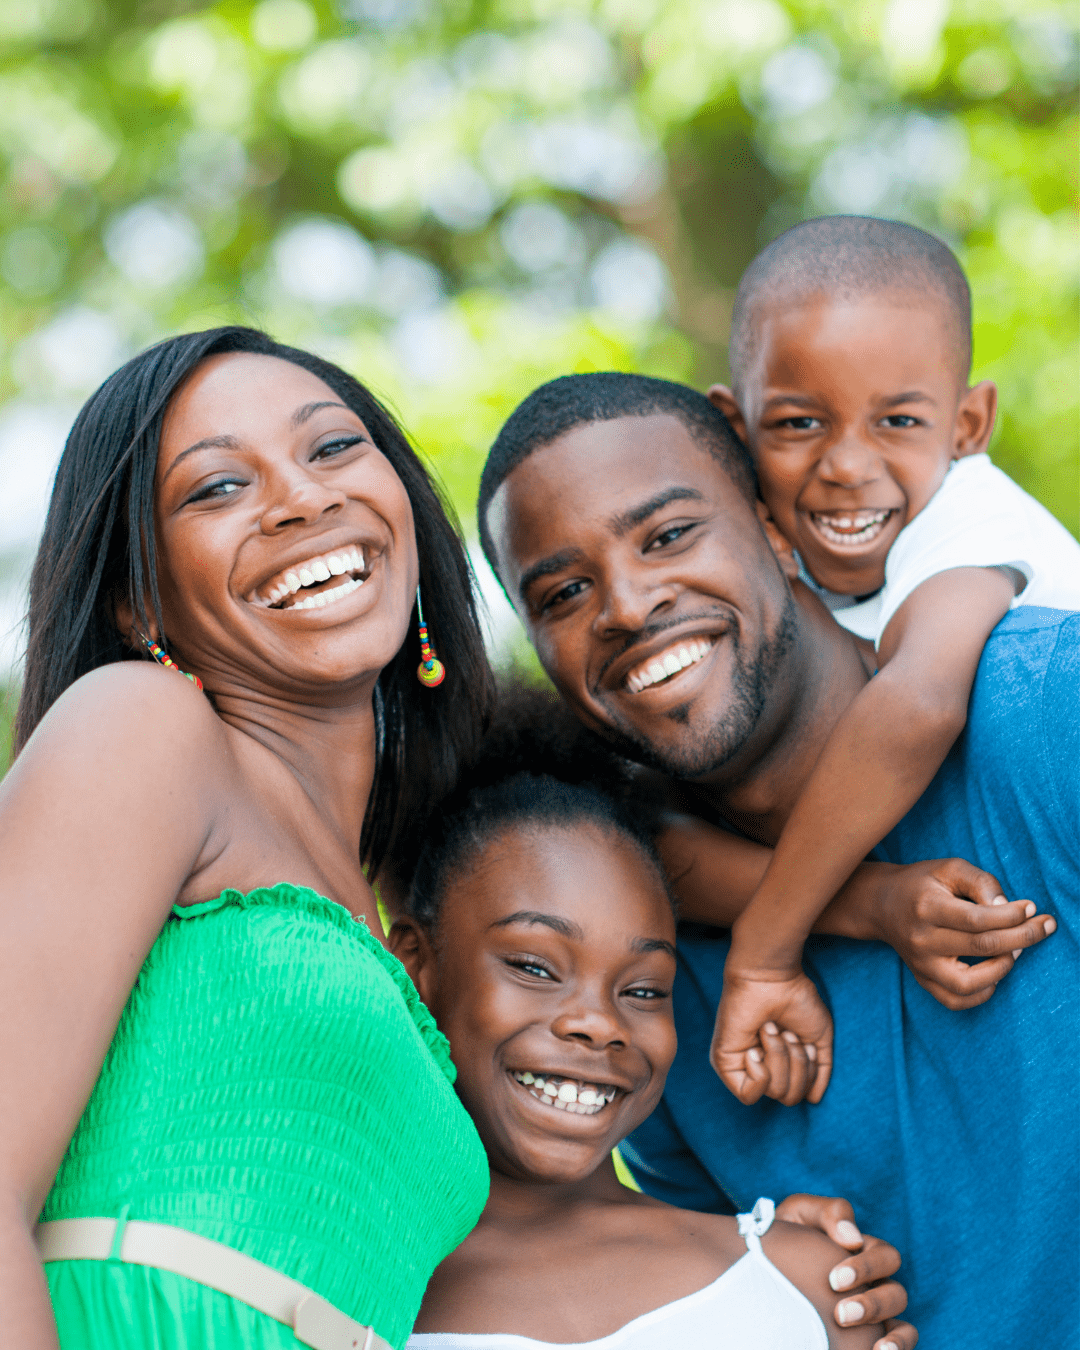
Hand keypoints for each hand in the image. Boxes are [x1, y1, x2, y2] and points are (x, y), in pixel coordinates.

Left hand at [710, 967, 832, 1104]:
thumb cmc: (796, 1000)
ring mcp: (742, 1066)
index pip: (798, 1094)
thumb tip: (812, 1100)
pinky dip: (761, 1074)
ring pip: (773, 1092)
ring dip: (780, 1058)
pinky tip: (756, 1050)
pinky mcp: (725, 1062)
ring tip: (771, 1030)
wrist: (773, 979)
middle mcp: (760, 1067)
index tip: (806, 1043)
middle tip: (787, 1034)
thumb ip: (819, 1071)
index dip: (808, 1074)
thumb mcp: (817, 1039)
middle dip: (796, 1065)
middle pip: (788, 1097)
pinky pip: (748, 1095)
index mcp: (780, 1063)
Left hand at [775, 1193, 916, 1349]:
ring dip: (890, 1334)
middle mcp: (875, 1281)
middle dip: (872, 1304)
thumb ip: (826, 1213)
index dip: (865, 1267)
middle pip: (896, 1291)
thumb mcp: (798, 1215)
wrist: (763, 1267)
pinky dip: (898, 1346)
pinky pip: (902, 1339)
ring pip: (902, 1321)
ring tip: (874, 1346)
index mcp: (862, 1251)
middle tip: (842, 1315)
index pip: (882, 1255)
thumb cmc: (784, 1238)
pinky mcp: (873, 1333)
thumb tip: (852, 1236)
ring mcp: (877, 1310)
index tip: (834, 1280)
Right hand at [856, 859, 1055, 1008]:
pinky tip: (995, 974)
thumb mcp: (949, 868)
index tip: (1031, 908)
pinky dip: (981, 994)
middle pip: (981, 947)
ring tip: (1015, 952)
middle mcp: (921, 939)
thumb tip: (1010, 909)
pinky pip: (955, 1000)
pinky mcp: (922, 979)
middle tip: (1043, 927)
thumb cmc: (922, 883)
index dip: (1011, 916)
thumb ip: (981, 882)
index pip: (977, 919)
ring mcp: (920, 964)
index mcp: (927, 906)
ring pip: (967, 983)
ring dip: (1002, 969)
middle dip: (1022, 937)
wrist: (880, 904)